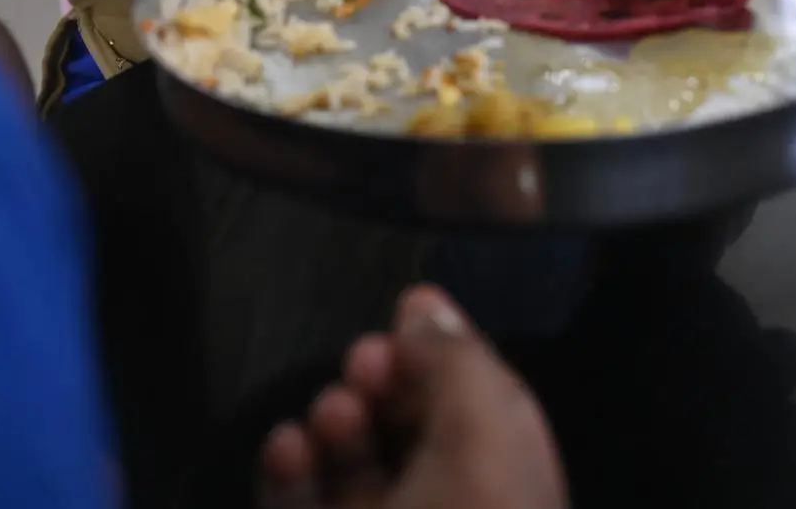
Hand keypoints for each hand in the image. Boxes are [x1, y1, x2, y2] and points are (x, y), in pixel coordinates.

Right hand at [259, 287, 563, 508]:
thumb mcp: (481, 431)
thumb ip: (454, 357)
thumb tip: (424, 305)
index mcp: (509, 472)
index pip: (477, 394)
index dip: (440, 350)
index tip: (404, 315)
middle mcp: (453, 501)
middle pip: (407, 423)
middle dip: (380, 379)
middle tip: (360, 363)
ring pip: (351, 463)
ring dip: (332, 423)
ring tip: (328, 411)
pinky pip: (300, 502)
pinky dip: (287, 472)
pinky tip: (286, 448)